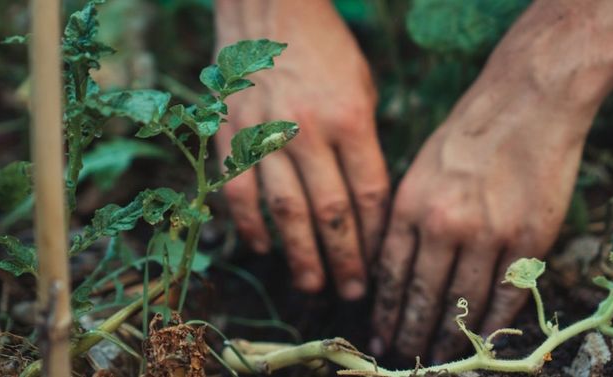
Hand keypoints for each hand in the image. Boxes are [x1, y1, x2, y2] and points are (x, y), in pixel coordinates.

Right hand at [214, 0, 388, 299]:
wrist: (268, 7)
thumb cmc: (325, 49)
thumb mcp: (362, 87)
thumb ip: (364, 143)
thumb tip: (367, 201)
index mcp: (351, 119)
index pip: (369, 194)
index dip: (375, 237)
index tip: (381, 265)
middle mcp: (308, 131)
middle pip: (330, 213)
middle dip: (344, 260)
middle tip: (352, 294)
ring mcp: (265, 134)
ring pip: (285, 211)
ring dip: (299, 255)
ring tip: (312, 285)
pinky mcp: (231, 134)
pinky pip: (239, 191)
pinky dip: (250, 225)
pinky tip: (263, 249)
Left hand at [370, 78, 591, 359]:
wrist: (528, 100)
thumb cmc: (470, 130)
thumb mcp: (420, 167)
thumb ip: (407, 217)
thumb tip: (392, 269)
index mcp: (410, 204)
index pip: (391, 275)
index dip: (385, 313)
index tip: (379, 337)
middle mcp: (444, 224)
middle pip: (423, 297)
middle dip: (411, 334)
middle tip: (404, 358)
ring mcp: (489, 234)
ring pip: (464, 304)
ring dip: (450, 338)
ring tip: (439, 358)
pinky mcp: (529, 239)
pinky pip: (507, 295)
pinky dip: (494, 324)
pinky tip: (483, 341)